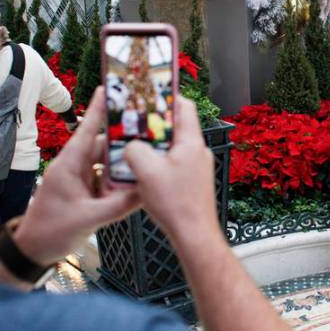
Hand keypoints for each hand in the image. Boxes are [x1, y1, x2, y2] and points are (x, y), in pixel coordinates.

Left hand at [14, 87, 141, 264]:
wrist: (32, 252)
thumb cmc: (51, 232)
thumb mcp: (89, 219)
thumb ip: (119, 205)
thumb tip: (146, 192)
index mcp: (68, 165)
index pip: (86, 130)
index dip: (98, 109)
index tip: (109, 88)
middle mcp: (72, 168)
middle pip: (101, 147)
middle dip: (122, 141)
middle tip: (146, 133)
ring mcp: (76, 180)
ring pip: (104, 164)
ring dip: (121, 165)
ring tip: (143, 161)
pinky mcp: (81, 192)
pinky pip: (102, 179)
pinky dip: (116, 182)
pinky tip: (132, 185)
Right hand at [123, 96, 220, 246]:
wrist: (194, 235)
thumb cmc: (176, 204)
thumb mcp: (146, 171)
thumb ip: (135, 150)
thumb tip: (131, 146)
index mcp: (191, 142)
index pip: (184, 107)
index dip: (166, 98)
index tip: (148, 95)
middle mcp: (198, 152)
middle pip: (176, 127)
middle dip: (154, 125)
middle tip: (134, 124)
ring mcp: (197, 168)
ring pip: (173, 147)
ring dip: (154, 147)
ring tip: (134, 149)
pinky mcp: (193, 182)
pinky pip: (174, 164)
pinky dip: (159, 163)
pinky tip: (143, 173)